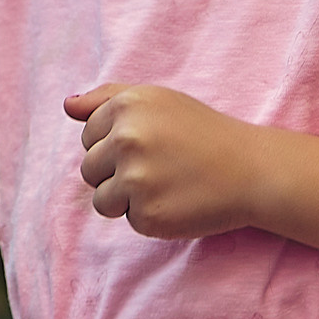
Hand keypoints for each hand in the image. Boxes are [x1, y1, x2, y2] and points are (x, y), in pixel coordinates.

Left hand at [64, 82, 260, 239]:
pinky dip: (149, 216)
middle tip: (160, 167)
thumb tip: (67, 106)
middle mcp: (127, 139)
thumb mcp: (157, 101)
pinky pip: (128, 220)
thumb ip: (107, 98)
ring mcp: (136, 179)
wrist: (251, 169)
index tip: (150, 145)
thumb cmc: (201, 132)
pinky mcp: (147, 214)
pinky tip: (176, 201)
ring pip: (101, 200)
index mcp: (126, 107)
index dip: (117, 144)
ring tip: (165, 185)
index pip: (89, 136)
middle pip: (89, 168)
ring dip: (127, 199)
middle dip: (117, 172)